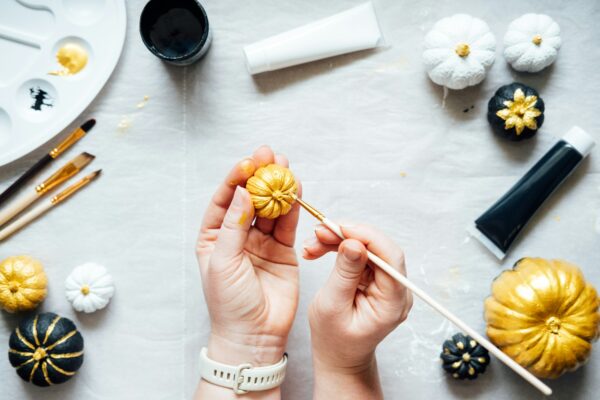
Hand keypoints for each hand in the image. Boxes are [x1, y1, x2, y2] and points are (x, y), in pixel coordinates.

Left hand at [195, 146, 300, 398]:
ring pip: (271, 208)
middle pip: (250, 198)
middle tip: (269, 154)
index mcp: (214, 237)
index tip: (248, 163)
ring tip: (285, 165)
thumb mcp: (223, 262)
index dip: (235, 179)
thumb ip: (234, 226)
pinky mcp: (283, 250)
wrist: (254, 335)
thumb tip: (244, 193)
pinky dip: (293, 206)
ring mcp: (261, 242)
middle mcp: (238, 236)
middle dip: (259, 176)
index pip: (224, 200)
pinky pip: (288, 223)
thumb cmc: (229, 303)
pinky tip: (296, 189)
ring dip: (278, 187)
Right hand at [304, 224, 412, 399]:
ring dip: (339, 239)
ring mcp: (387, 284)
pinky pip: (360, 253)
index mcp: (393, 302)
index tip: (340, 228)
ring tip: (313, 242)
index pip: (390, 257)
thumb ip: (344, 273)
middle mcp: (397, 290)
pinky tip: (320, 248)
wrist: (338, 356)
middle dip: (348, 234)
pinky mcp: (375, 278)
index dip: (367, 237)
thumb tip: (353, 242)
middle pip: (379, 248)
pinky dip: (340, 247)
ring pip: (367, 247)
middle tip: (319, 231)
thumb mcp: (332, 306)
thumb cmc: (334, 340)